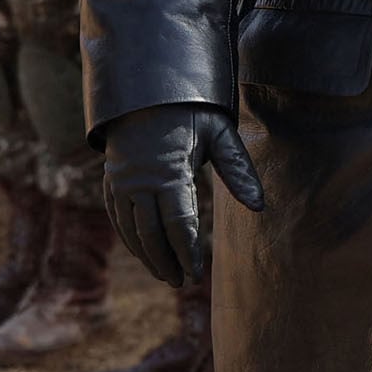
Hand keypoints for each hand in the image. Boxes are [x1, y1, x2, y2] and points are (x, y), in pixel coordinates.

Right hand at [102, 102, 264, 284]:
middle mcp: (139, 181)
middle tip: (182, 282)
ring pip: (131, 231)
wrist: (146, 89)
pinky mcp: (111, 180)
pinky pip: (117, 218)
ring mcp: (121, 182)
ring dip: (147, 256)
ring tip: (166, 275)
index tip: (197, 275)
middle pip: (152, 235)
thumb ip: (238, 169)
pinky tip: (143, 253)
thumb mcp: (218, 133)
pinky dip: (129, 239)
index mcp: (168, 172)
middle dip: (167, 262)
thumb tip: (260, 206)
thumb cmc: (189, 111)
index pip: (179, 225)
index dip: (188, 253)